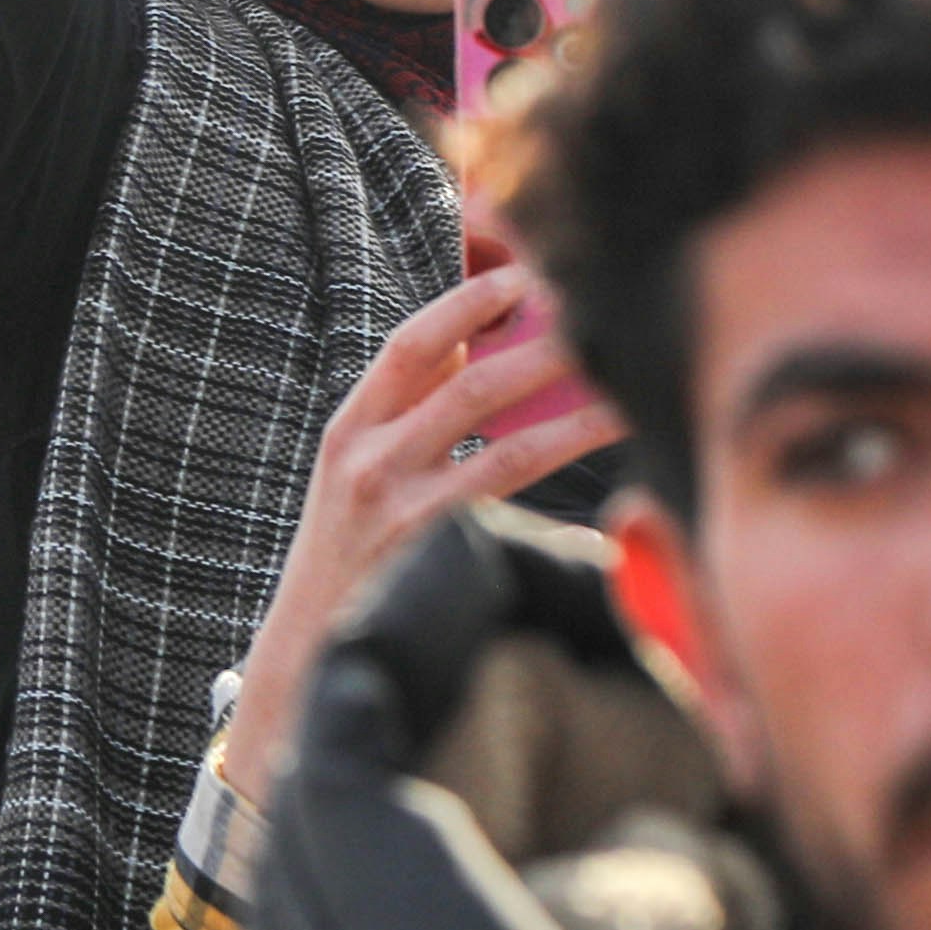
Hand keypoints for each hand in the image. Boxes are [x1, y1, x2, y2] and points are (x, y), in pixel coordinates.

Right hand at [219, 268, 620, 803]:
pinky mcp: (434, 554)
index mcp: (350, 429)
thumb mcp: (356, 473)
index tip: (523, 277)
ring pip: (504, 444)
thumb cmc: (349, 554)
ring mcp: (400, 511)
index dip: (466, 303)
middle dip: (540, 346)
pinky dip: (561, 482)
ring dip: (572, 411)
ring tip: (622, 388)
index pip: (410, 345)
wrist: (308, 652)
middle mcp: (367, 461)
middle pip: (467, 383)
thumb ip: (404, 414)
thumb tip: (472, 349)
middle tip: (597, 319)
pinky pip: (512, 507)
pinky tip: (604, 473)